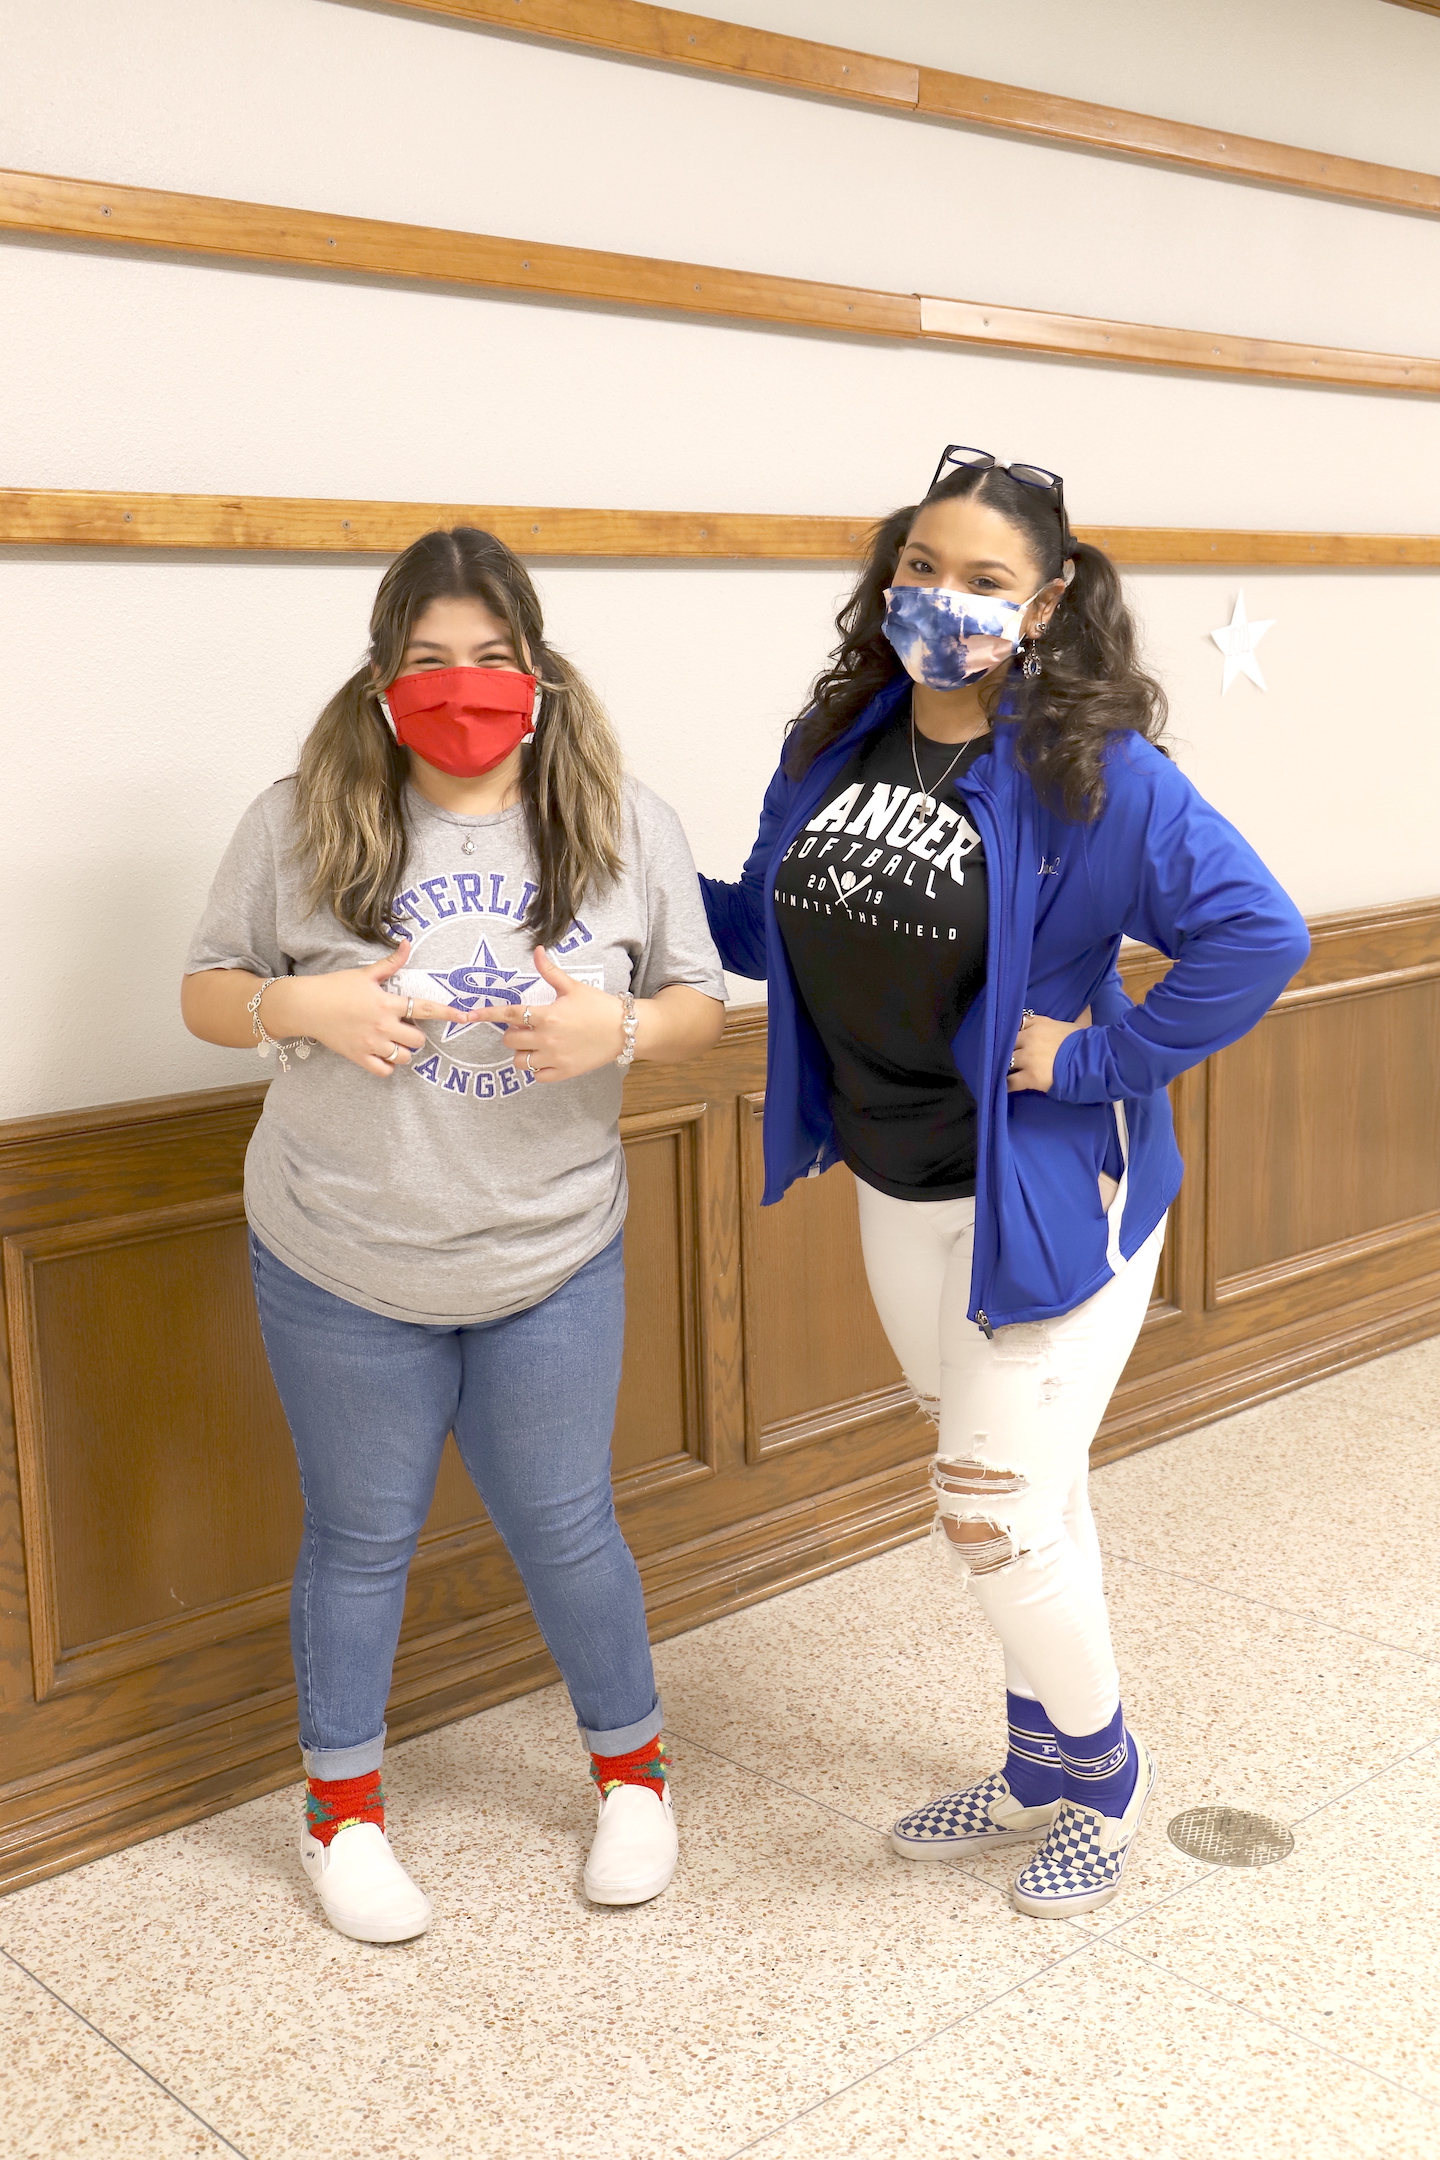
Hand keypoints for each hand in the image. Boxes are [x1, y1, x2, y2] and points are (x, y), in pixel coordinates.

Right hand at [263, 940, 472, 1078]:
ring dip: (404, 1052)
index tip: (464, 1016)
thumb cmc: (336, 987)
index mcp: (387, 1003)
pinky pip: (384, 1071)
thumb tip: (408, 942)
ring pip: (405, 1057)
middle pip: (418, 1040)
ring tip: (394, 1043)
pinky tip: (384, 1056)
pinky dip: (388, 1066)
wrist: (307, 1005)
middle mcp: (383, 1025)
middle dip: (417, 1036)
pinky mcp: (359, 1057)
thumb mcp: (365, 973)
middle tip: (404, 1029)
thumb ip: (391, 962)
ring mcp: (371, 1044)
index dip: (447, 1013)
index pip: (424, 1009)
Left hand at [464, 946, 627, 1082]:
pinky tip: (546, 1058)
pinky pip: (538, 1076)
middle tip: (528, 1027)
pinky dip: (537, 1069)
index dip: (487, 1014)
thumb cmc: (598, 1006)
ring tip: (536, 1044)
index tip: (469, 1015)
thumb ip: (550, 972)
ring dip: (523, 1053)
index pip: (509, 1014)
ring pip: (520, 1061)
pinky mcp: (565, 1072)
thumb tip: (537, 950)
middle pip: (510, 1040)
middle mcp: (548, 1038)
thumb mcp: (573, 987)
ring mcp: (555, 1057)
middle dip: (514, 1033)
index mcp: (547, 1015)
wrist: (625, 1029)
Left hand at [1006, 1005, 1091, 1093]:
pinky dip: (1008, 1085)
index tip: (1017, 1039)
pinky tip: (1007, 1088)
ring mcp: (1028, 1057)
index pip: (1019, 1023)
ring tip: (1006, 1072)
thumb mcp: (1081, 1025)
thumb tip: (1088, 1005)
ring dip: (1007, 1067)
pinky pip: (1011, 1081)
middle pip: (1009, 1042)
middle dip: (1009, 1050)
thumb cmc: (1087, 1043)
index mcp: (1040, 1023)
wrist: (1092, 1062)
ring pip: (1007, 1061)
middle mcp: (1030, 1037)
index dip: (1017, 1032)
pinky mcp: (1030, 1076)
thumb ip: (1079, 1015)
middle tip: (1010, 1058)